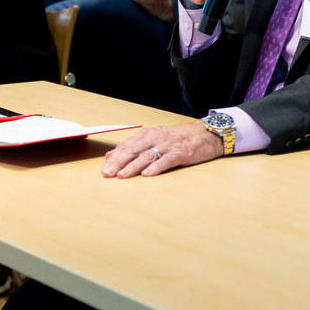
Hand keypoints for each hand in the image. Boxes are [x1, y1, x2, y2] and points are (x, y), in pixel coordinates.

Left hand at [101, 122, 223, 177]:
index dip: (115, 157)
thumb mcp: (154, 138)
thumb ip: (133, 147)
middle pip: (134, 150)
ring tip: (122, 175)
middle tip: (107, 174)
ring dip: (133, 166)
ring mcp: (169, 145)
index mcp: (148, 134)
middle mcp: (156, 138)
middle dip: (119, 162)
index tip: (103, 169)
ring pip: (147, 155)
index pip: (127, 145)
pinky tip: (147, 174)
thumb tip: (110, 156)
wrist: (206, 133)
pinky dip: (156, 167)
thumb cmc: (178, 138)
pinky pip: (167, 160)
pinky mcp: (181, 153)